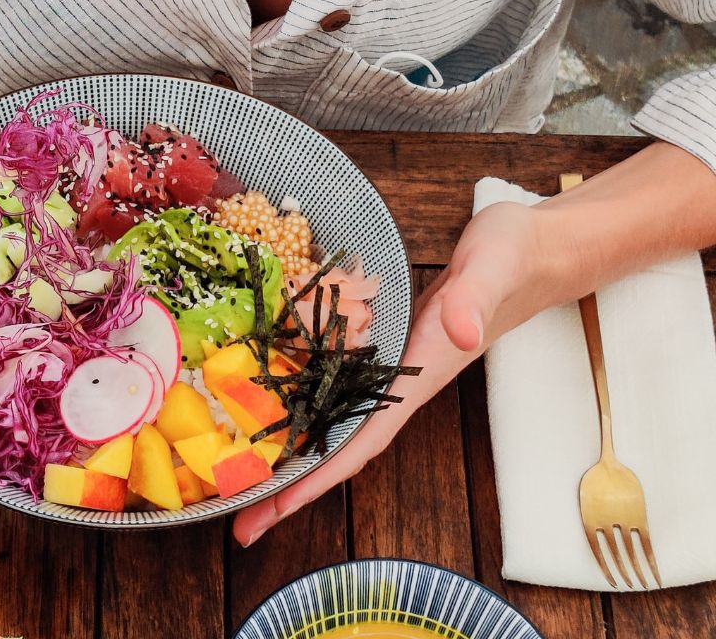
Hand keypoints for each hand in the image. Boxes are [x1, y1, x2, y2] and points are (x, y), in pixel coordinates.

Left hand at [232, 200, 561, 545]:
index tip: (278, 510)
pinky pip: (335, 387)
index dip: (320, 477)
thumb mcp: (493, 270)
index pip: (363, 440)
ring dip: (291, 454)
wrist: (533, 251)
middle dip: (292, 487)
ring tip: (241, 484)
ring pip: (332, 421)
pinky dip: (302, 406)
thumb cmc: (513, 259)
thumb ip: (474, 302)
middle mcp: (399, 384)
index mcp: (420, 377)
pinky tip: (269, 413)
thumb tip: (461, 334)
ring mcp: (390, 369)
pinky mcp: (384, 346)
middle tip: (240, 523)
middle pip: (338, 446)